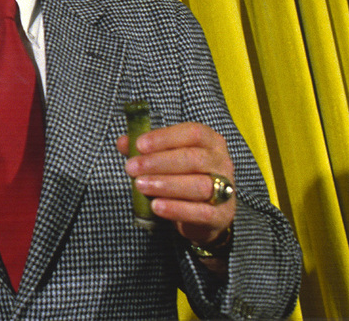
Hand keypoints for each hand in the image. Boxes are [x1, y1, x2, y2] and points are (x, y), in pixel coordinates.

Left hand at [116, 121, 235, 247]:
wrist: (207, 213)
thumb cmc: (184, 176)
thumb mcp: (167, 158)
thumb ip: (146, 149)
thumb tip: (123, 142)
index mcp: (210, 142)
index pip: (193, 133)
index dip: (164, 137)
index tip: (139, 145)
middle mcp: (222, 163)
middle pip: (193, 159)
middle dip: (159, 162)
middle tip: (131, 168)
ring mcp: (225, 189)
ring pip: (199, 185)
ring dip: (166, 185)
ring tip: (140, 185)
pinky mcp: (222, 215)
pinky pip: (201, 212)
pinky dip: (177, 209)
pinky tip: (156, 206)